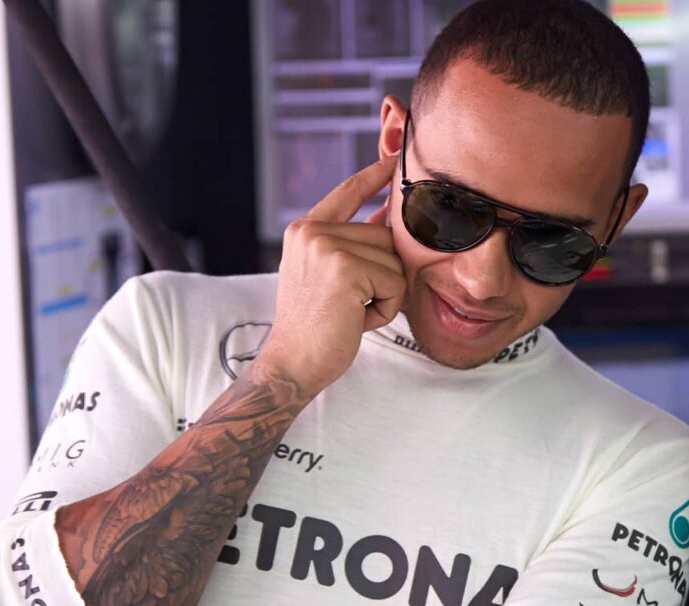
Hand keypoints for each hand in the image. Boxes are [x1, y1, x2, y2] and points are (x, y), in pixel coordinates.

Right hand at [256, 154, 405, 392]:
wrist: (293, 363)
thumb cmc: (316, 327)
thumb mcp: (330, 276)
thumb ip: (355, 245)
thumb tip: (388, 215)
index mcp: (304, 230)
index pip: (347, 192)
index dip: (374, 175)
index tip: (395, 158)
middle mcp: (312, 231)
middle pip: (384, 236)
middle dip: (382, 275)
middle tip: (351, 305)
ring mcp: (327, 247)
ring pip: (393, 261)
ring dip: (384, 295)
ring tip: (351, 313)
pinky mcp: (345, 268)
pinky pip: (394, 282)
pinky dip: (385, 309)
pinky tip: (356, 320)